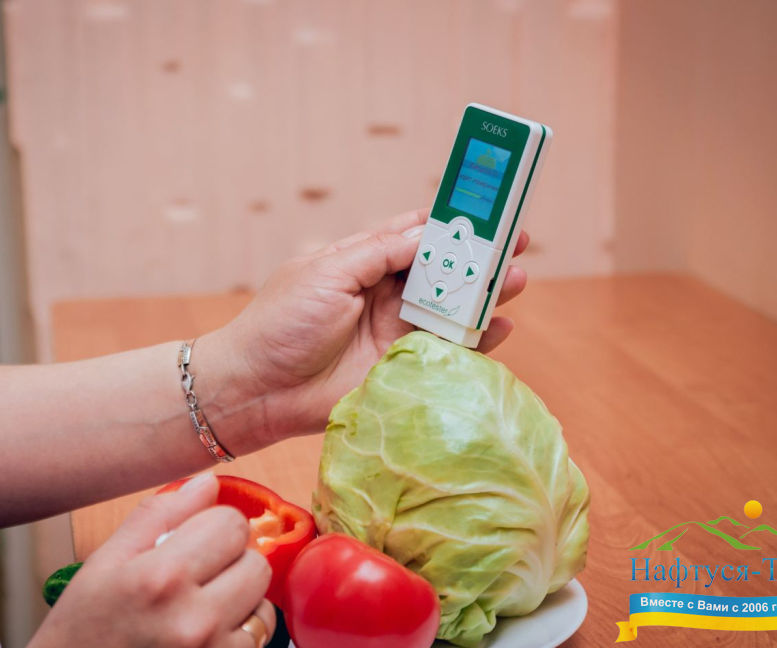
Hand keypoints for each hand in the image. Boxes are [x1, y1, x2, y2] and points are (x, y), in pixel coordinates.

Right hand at [29, 474, 274, 647]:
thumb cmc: (84, 628)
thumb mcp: (106, 561)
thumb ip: (159, 514)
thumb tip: (208, 482)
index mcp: (161, 577)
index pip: (232, 523)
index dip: (213, 526)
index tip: (192, 542)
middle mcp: (194, 618)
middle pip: (256, 562)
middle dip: (230, 562)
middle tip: (195, 577)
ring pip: (262, 600)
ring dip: (239, 599)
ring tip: (197, 609)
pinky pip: (259, 638)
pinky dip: (239, 632)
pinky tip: (204, 635)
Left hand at [196, 209, 528, 450]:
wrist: (259, 389)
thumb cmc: (283, 323)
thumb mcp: (327, 271)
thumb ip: (379, 252)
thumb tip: (427, 233)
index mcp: (363, 261)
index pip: (414, 233)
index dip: (450, 220)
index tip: (487, 206)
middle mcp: (384, 293)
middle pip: (443, 269)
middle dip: (479, 255)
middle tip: (517, 241)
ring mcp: (396, 332)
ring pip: (451, 308)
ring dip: (485, 294)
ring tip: (516, 278)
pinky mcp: (403, 368)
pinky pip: (449, 352)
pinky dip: (477, 340)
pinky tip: (500, 327)